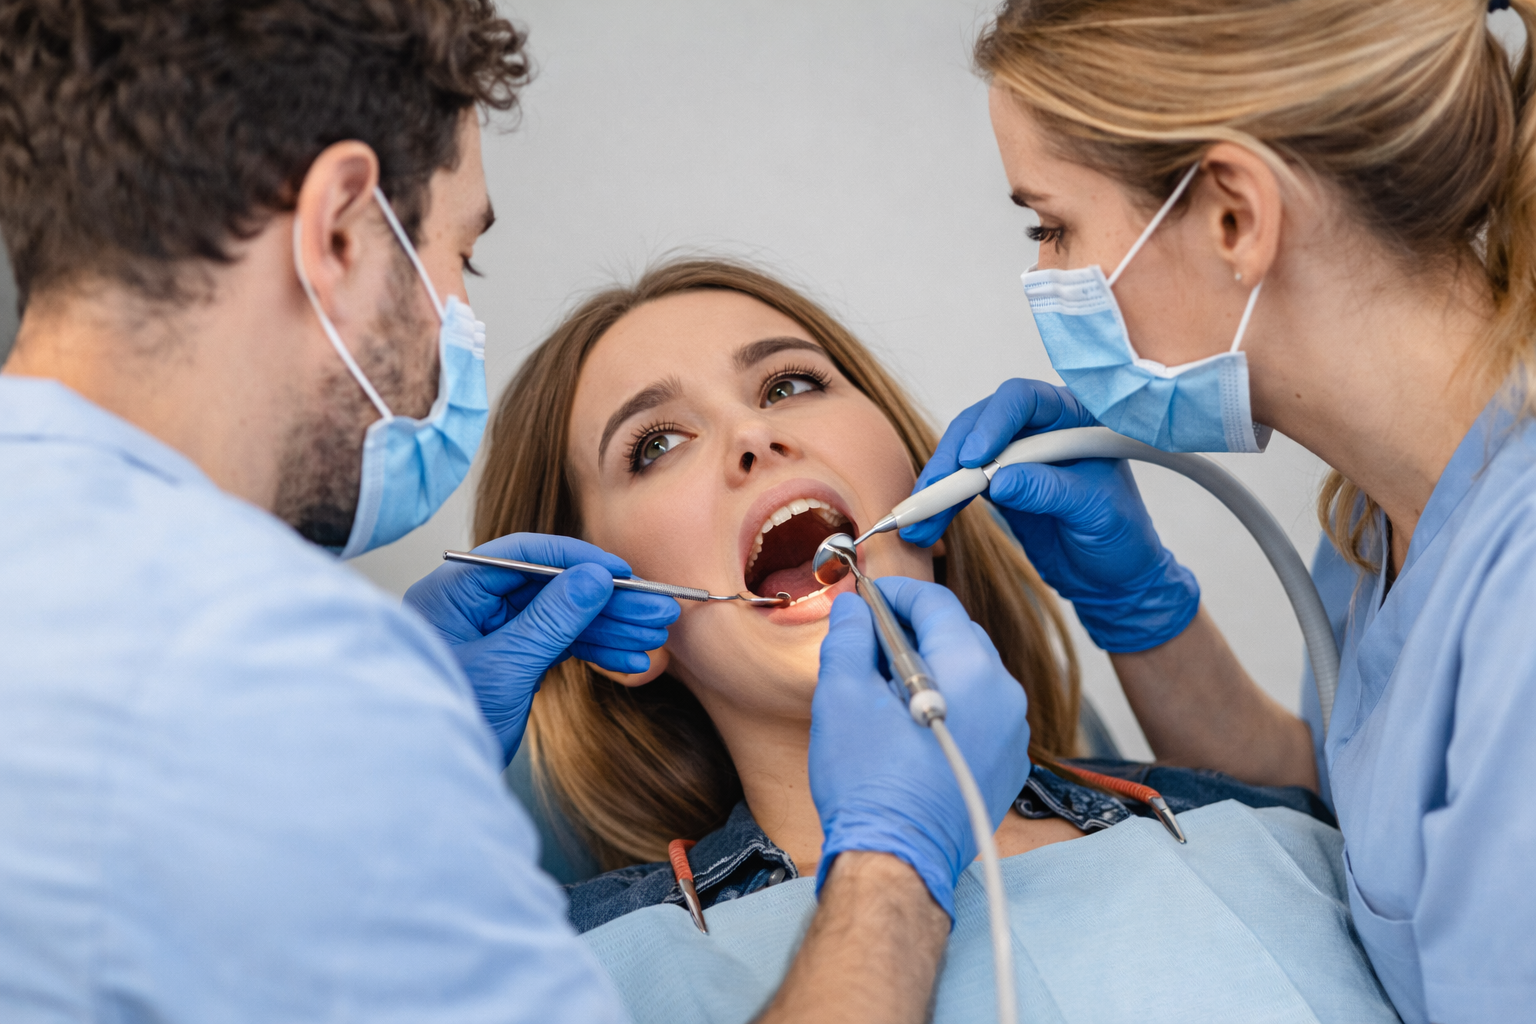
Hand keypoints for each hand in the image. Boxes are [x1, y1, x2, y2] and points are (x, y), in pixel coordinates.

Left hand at [403, 533, 678, 762]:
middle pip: (551, 588)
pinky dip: (593, 653)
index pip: (523, 556)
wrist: (430, 788)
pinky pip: (557, 646)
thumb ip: (552, 619)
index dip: (579, 560)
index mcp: (453, 593)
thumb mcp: (506, 667)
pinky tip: (630, 659)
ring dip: (610, 628)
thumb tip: (593, 578)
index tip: (624, 572)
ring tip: (655, 636)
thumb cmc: (444, 726)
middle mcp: (471, 607)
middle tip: (658, 609)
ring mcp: (491, 635)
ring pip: (561, 619)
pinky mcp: (509, 662)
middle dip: (608, 602)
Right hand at [810, 578, 1030, 919]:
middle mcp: (1004, 695)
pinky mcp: (1007, 765)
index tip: (866, 596)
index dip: (895, 593)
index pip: (936, 603)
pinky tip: (910, 723)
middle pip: (958, 635)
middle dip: (913, 629)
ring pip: (971, 675)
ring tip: (884, 684)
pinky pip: (980, 713)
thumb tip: (853, 610)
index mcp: (971, 668)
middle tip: (869, 638)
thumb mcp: (842, 695)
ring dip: (931, 667)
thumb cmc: (870, 783)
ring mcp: (1012, 733)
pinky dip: (949, 704)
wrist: (897, 861)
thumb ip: (849, 638)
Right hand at [902, 378, 1197, 651]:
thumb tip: (999, 481)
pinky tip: (925, 526)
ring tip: (917, 521)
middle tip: (932, 493)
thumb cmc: (1121, 538)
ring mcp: (1015, 456)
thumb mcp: (1095, 512)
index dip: (994, 422)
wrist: (1115, 578)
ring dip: (937, 486)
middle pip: (981, 424)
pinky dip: (940, 506)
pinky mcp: (997, 485)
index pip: (1025, 400)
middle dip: (951, 458)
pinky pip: (960, 486)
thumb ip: (1050, 491)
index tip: (974, 458)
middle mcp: (1040, 428)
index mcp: (1074, 417)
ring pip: (962, 454)